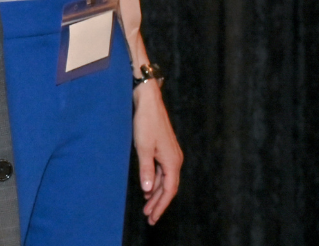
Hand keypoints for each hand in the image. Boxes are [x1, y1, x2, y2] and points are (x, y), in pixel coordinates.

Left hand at [133, 82, 181, 223]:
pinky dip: (154, 182)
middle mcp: (175, 159)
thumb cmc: (146, 123)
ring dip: (155, 193)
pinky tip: (147, 188)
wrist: (149, 101)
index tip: (153, 218)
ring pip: (164, 180)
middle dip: (158, 203)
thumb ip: (146, 170)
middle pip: (168, 187)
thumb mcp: (143, 147)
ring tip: (146, 207)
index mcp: (172, 161)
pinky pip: (162, 171)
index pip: (169, 190)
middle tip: (149, 218)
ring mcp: (170, 154)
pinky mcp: (165, 150)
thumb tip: (147, 190)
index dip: (161, 205)